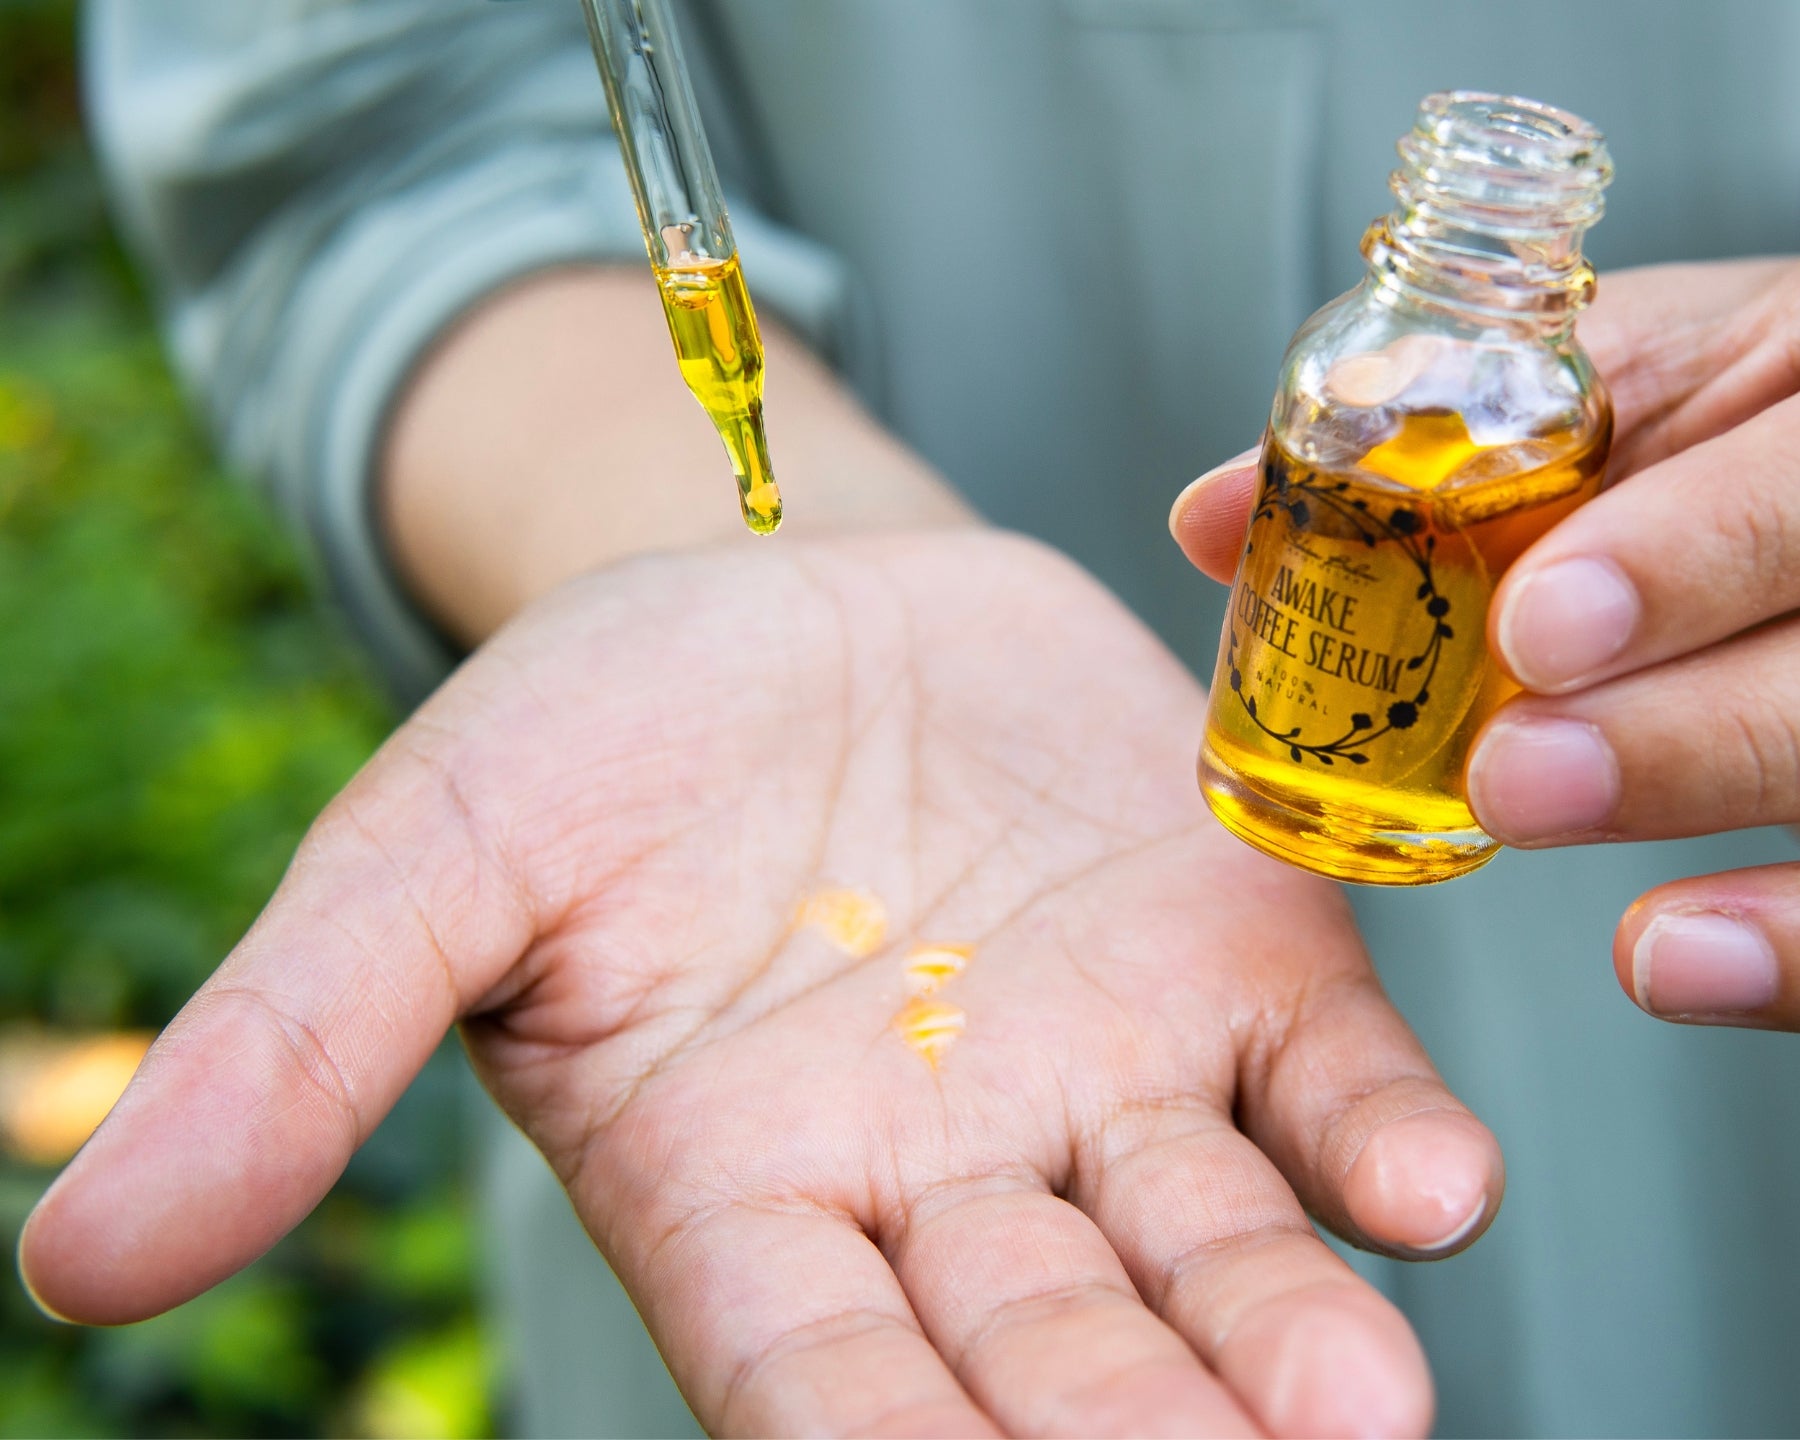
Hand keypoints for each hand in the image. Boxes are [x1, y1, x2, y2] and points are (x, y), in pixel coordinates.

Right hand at [21, 533, 1498, 1436]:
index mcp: (741, 1189)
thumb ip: (298, 1048)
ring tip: (1358, 1398)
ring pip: (1198, 1241)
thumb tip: (82, 1254)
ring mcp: (1093, 1070)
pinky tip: (1428, 1182)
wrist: (770, 599)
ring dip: (1279, 1323)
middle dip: (1125, 1424)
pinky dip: (1368, 1131)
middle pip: (1037, 1348)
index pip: (813, 1379)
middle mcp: (936, 1174)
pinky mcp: (1215, 951)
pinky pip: (1309, 1072)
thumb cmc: (589, 741)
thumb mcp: (427, 863)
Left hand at [1171, 258, 1799, 1032]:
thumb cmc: (1728, 425)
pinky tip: (1674, 963)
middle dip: (1680, 736)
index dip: (1683, 556)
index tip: (1533, 628)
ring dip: (1714, 827)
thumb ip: (1445, 431)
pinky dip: (1787, 950)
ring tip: (1631, 932)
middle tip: (1517, 777)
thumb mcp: (1615, 384)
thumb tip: (1213, 523)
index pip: (1795, 487)